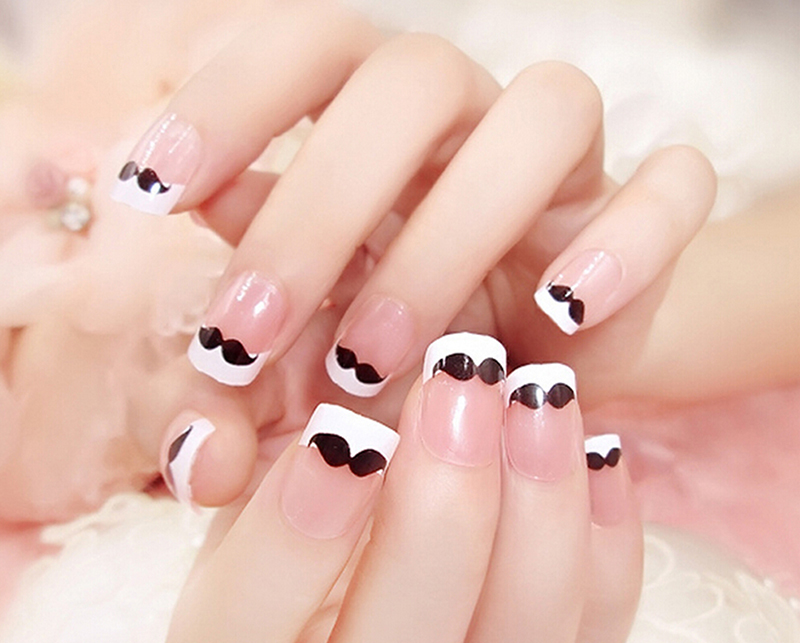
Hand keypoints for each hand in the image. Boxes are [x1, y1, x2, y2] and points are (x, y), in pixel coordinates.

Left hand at [109, 0, 715, 504]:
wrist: (515, 390)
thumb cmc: (392, 364)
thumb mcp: (305, 360)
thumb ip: (250, 356)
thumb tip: (197, 378)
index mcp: (376, 126)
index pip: (306, 51)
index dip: (227, 101)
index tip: (151, 192)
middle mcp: (471, 120)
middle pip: (410, 80)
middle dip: (319, 210)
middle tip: (250, 333)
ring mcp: (567, 164)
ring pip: (544, 115)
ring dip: (449, 239)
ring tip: (373, 361)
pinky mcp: (646, 220)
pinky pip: (675, 187)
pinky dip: (628, 241)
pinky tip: (561, 317)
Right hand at [163, 333, 642, 642]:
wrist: (415, 394)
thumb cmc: (319, 385)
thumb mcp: (249, 373)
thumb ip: (200, 405)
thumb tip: (208, 463)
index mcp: (245, 632)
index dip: (281, 555)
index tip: (345, 431)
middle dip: (429, 544)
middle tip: (459, 387)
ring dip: (534, 545)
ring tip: (538, 398)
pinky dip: (606, 548)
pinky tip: (595, 443)